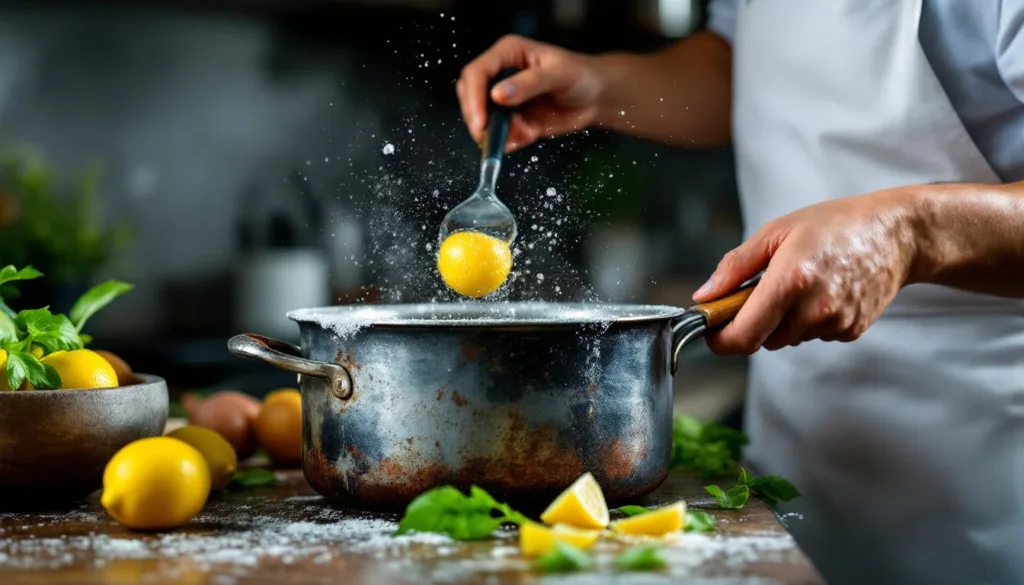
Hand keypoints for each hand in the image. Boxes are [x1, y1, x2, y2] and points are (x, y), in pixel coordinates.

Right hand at [457, 35, 605, 151]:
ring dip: (491, 132)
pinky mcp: (514, 120)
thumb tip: (498, 95)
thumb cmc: (581, 75)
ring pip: (482, 117)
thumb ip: (528, 84)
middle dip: (475, 116)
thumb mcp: (558, 74)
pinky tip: (520, 140)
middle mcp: (501, 75)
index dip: (474, 97)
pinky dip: (506, 142)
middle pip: (470, 95)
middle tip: (485, 135)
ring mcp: (505, 100)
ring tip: (513, 137)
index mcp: (508, 54)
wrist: (597, 98)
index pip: (477, 73)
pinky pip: (501, 134)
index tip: (481, 120)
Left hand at [692, 190, 919, 353]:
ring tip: (801, 283)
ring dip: (782, 321)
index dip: (721, 339)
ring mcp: (836, 323)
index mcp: (791, 280)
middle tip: (762, 288)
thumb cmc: (833, 225)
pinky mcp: (851, 331)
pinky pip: (813, 336)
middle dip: (753, 322)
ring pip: (788, 339)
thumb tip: (704, 297)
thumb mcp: (776, 232)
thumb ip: (735, 267)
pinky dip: (808, 320)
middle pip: (763, 340)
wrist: (895, 234)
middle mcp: (815, 308)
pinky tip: (823, 292)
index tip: (712, 329)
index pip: (744, 335)